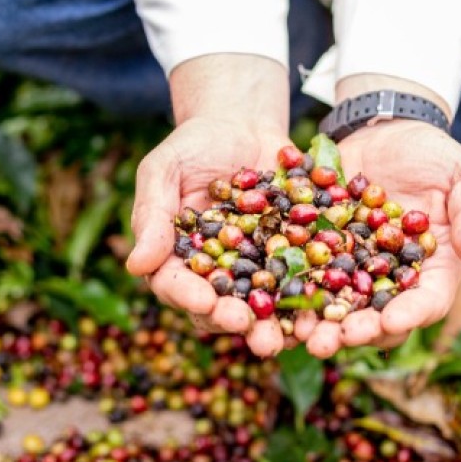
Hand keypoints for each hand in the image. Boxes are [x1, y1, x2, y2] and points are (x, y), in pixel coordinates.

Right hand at [127, 54, 291, 356]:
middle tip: (250, 331)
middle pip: (219, 307)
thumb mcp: (164, 169)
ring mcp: (253, 268)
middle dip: (234, 321)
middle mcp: (214, 272)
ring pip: (260, 304)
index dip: (190, 297)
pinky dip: (310, 296)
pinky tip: (324, 306)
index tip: (206, 302)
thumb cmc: (192, 145)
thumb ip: (152, 215)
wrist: (242, 124)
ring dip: (273, 324)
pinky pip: (299, 280)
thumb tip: (136, 265)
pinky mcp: (288, 256)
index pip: (175, 285)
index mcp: (175, 258)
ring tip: (286, 337)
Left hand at [297, 119, 460, 357]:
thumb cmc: (435, 154)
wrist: (385, 128)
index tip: (391, 322)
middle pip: (378, 317)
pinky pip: (304, 274)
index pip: (427, 302)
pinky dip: (290, 290)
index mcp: (434, 269)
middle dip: (356, 332)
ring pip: (337, 305)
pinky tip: (272, 299)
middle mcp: (393, 279)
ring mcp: (354, 268)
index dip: (410, 315)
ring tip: (300, 334)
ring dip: (319, 324)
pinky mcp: (321, 250)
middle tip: (334, 340)